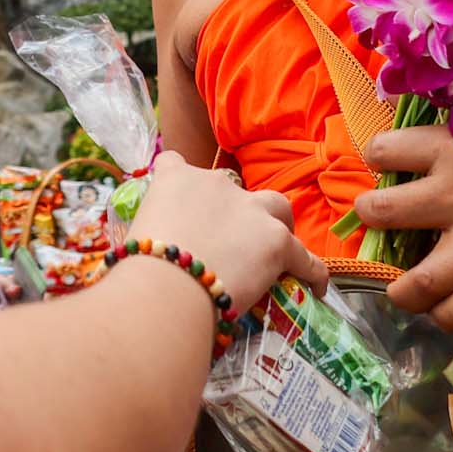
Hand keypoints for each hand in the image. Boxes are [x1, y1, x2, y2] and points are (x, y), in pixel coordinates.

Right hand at [128, 150, 326, 310]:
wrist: (165, 289)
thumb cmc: (139, 267)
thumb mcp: (136, 236)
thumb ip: (150, 233)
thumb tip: (151, 254)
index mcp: (176, 179)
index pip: (175, 163)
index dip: (180, 179)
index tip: (183, 201)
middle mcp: (217, 184)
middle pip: (238, 186)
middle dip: (239, 207)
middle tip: (233, 238)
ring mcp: (251, 211)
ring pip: (278, 208)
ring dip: (278, 226)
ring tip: (279, 251)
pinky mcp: (278, 243)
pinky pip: (305, 258)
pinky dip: (313, 273)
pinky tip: (316, 288)